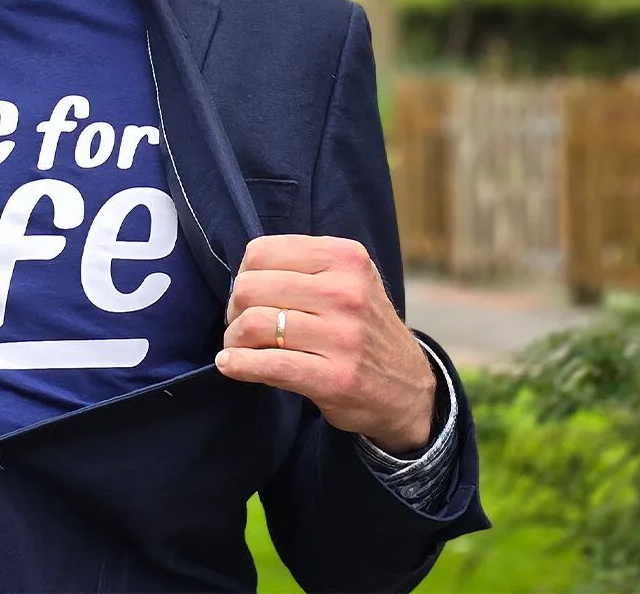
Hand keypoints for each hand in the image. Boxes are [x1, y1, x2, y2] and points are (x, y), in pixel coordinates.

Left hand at [217, 235, 434, 453]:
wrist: (409, 387)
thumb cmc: (362, 327)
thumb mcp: (348, 280)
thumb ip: (301, 267)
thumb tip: (240, 275)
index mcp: (345, 258)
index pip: (261, 252)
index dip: (244, 274)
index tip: (249, 295)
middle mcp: (346, 292)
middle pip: (251, 287)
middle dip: (235, 308)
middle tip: (240, 323)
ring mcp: (343, 336)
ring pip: (255, 324)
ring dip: (234, 338)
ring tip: (237, 346)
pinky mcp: (335, 378)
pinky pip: (269, 365)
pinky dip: (239, 364)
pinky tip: (230, 364)